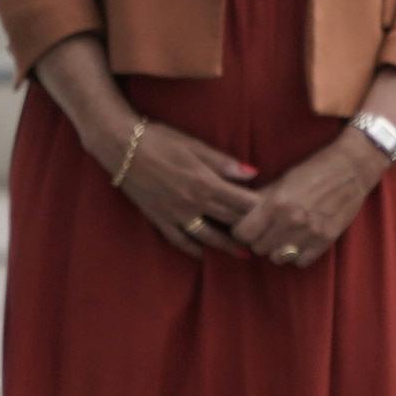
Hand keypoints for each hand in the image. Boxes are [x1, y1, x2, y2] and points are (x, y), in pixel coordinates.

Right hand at [116, 120, 261, 259]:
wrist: (119, 146)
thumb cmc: (159, 140)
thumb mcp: (195, 146)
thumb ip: (224, 163)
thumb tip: (253, 173)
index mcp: (205, 183)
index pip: (241, 202)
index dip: (260, 210)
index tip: (275, 215)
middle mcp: (192, 202)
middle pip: (228, 221)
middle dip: (249, 230)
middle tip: (268, 239)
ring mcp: (174, 213)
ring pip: (206, 236)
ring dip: (226, 246)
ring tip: (244, 255)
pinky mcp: (157, 217)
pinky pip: (177, 239)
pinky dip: (190, 248)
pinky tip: (202, 255)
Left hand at [225, 133, 384, 271]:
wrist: (351, 169)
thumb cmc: (313, 170)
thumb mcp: (281, 180)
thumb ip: (260, 200)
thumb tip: (240, 214)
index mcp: (276, 203)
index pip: (242, 234)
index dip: (242, 230)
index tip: (248, 225)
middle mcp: (291, 221)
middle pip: (258, 248)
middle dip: (259, 240)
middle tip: (267, 230)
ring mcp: (310, 233)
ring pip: (278, 258)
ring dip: (277, 249)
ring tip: (283, 236)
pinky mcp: (326, 240)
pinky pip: (300, 262)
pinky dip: (297, 255)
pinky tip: (300, 241)